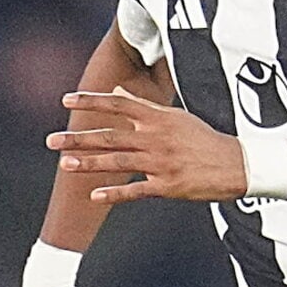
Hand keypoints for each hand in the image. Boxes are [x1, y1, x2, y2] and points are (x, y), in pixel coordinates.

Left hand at [49, 87, 246, 203]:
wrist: (236, 164)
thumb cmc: (204, 139)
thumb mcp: (175, 117)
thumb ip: (143, 106)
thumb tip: (117, 90)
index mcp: (158, 118)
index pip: (119, 103)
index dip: (92, 101)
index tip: (66, 100)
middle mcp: (156, 138)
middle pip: (111, 135)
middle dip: (78, 139)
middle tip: (51, 141)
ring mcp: (161, 163)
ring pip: (118, 162)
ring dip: (89, 163)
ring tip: (64, 165)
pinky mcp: (167, 186)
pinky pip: (136, 191)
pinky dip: (114, 193)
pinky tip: (94, 196)